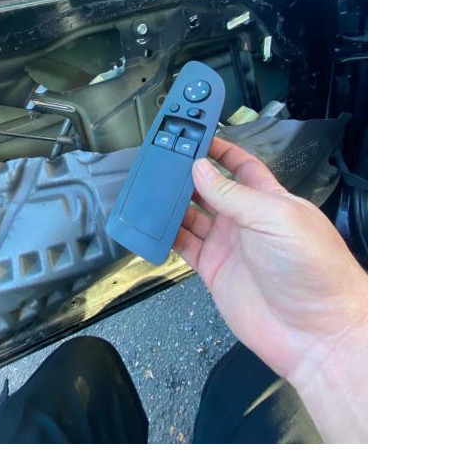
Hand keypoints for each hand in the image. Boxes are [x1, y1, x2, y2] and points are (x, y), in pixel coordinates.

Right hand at [174, 136, 366, 441]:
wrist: (315, 332)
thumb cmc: (315, 272)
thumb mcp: (275, 219)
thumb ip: (234, 195)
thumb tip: (201, 169)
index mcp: (270, 200)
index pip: (241, 166)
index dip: (218, 149)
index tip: (193, 134)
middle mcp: (248, 221)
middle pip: (210, 188)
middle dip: (186, 173)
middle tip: (161, 159)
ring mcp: (230, 246)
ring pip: (192, 216)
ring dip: (171, 202)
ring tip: (149, 187)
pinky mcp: (215, 272)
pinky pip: (184, 247)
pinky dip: (166, 235)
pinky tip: (152, 224)